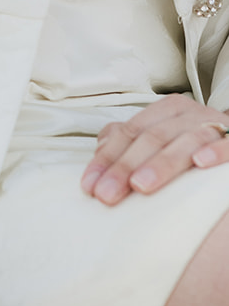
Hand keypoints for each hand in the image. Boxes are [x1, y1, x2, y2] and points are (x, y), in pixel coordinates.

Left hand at [81, 94, 228, 205]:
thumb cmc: (194, 143)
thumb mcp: (162, 135)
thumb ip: (132, 139)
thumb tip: (102, 147)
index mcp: (167, 111)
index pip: (129, 132)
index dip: (107, 158)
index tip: (90, 186)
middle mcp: (190, 114)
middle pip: (152, 137)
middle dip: (125, 166)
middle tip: (107, 195)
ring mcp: (215, 126)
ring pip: (185, 140)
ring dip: (161, 163)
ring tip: (139, 186)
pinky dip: (215, 151)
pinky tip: (200, 163)